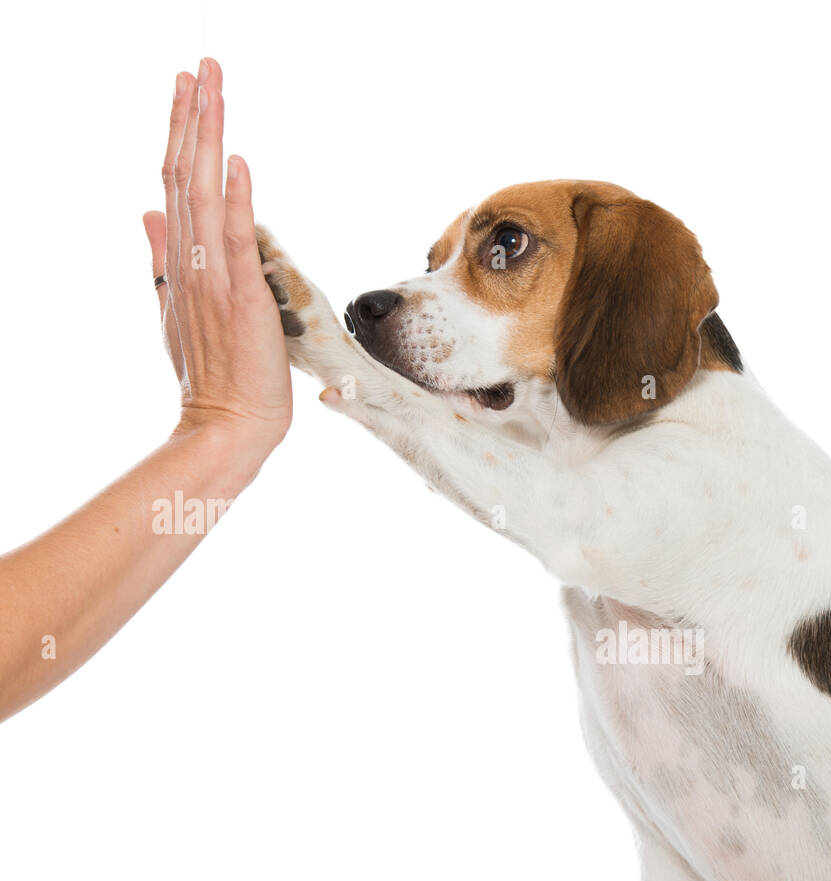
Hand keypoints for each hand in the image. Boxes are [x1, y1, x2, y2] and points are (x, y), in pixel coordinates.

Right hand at [143, 58, 291, 453]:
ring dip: (210, 137)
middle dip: (193, 116)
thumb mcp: (177, 307)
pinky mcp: (240, 297)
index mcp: (179, 261)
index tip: (188, 88)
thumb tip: (146, 212)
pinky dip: (237, 199)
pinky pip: (235, 240)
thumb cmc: (212, 374)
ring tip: (212, 86)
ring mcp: (212, 277)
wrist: (227, 422)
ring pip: (205, 193)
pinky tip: (238, 162)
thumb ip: (162, 258)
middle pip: (186, 174)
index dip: (182, 133)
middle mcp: (189, 261)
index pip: (177, 183)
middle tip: (201, 64)